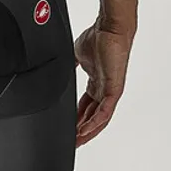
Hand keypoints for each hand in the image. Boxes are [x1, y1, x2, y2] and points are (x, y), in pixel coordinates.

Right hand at [73, 23, 133, 146]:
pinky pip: (105, 112)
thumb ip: (69, 64)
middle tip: (71, 141)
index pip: (86, 106)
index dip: (77, 118)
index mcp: (95, 82)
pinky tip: (85, 130)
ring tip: (77, 141)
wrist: (109, 28)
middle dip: (81, 130)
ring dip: (88, 131)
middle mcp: (104, 89)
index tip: (68, 127)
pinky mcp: (114, 89)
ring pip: (100, 119)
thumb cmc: (98, 37)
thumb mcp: (76, 54)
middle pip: (92, 116)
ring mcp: (110, 91)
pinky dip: (94, 123)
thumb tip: (56, 66)